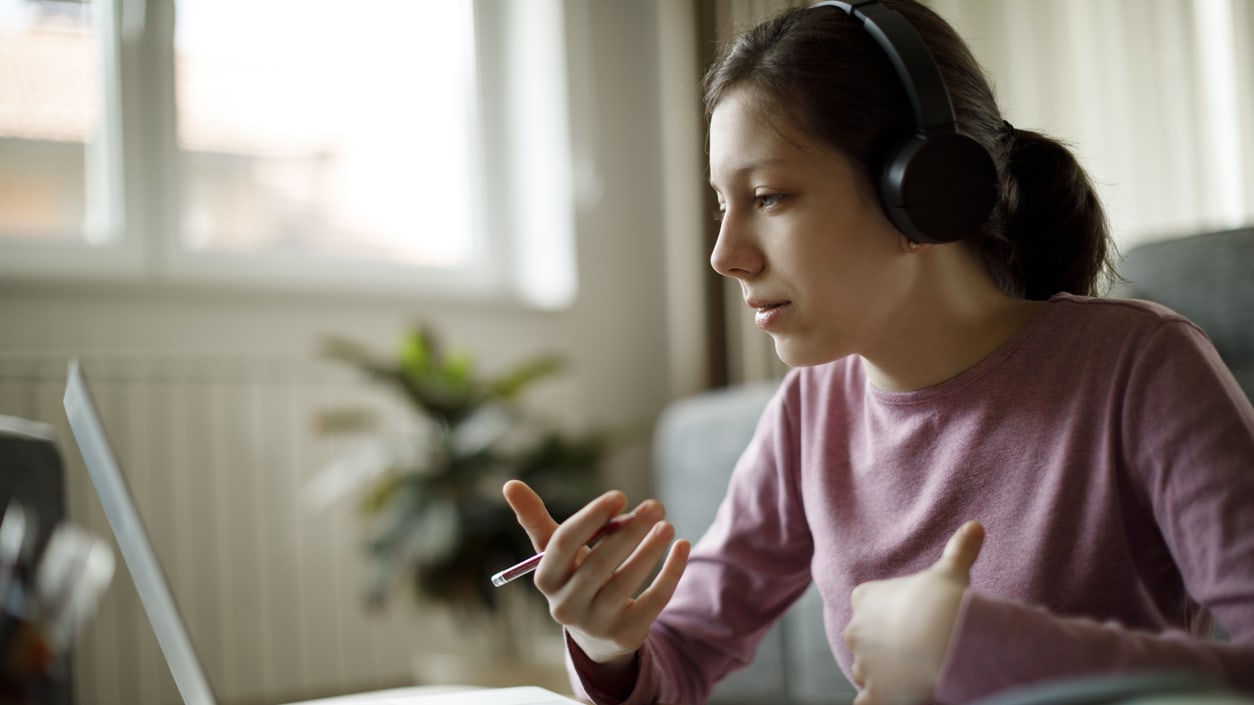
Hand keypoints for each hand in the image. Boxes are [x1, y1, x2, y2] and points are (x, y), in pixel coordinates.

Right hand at [502, 480, 690, 673]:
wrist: (595, 633)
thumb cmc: (575, 576)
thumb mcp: (555, 551)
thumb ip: (535, 519)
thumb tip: (509, 483)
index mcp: (545, 579)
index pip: (562, 545)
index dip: (590, 518)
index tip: (619, 495)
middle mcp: (565, 606)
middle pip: (597, 565)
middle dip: (628, 532)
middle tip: (655, 506)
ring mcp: (596, 624)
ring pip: (626, 584)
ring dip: (650, 550)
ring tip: (666, 525)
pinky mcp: (626, 635)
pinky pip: (653, 602)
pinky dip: (671, 572)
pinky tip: (682, 546)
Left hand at [842, 521, 984, 704]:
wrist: (944, 641)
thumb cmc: (943, 602)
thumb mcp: (951, 571)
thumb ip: (959, 549)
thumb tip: (975, 525)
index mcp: (866, 598)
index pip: (866, 602)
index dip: (884, 610)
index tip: (907, 615)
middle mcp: (856, 631)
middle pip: (862, 638)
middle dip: (880, 645)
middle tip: (911, 650)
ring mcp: (862, 665)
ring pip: (863, 671)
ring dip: (879, 675)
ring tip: (908, 676)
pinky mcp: (872, 695)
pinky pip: (864, 703)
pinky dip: (872, 703)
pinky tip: (887, 701)